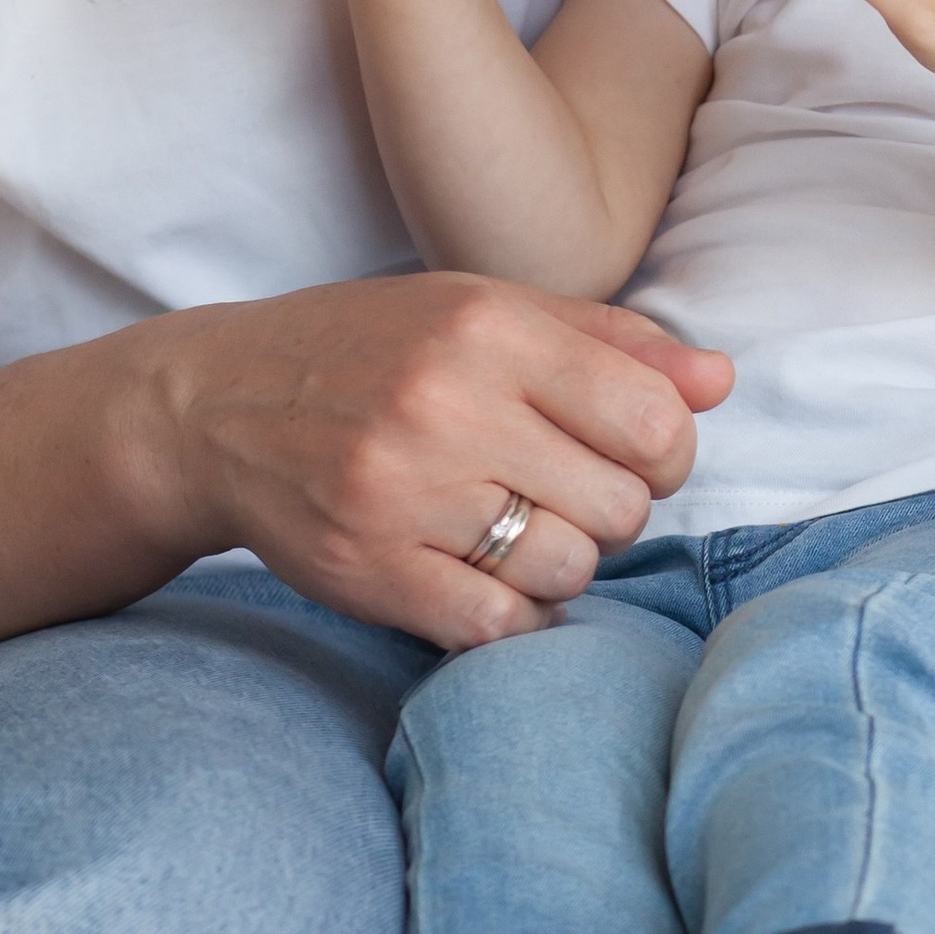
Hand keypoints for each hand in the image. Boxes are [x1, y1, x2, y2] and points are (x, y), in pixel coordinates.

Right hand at [146, 269, 733, 648]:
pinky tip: (483, 574)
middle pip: (622, 505)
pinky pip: (499, 624)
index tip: (635, 451)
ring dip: (562, 561)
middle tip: (563, 490)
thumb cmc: (372, 349)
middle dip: (614, 508)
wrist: (215, 406)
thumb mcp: (486, 309)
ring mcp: (404, 494)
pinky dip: (511, 613)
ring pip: (570, 569)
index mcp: (488, 328)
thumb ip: (611, 341)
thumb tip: (720, 380)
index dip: (667, 450)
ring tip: (513, 526)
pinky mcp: (369, 570)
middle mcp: (447, 406)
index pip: (653, 419)